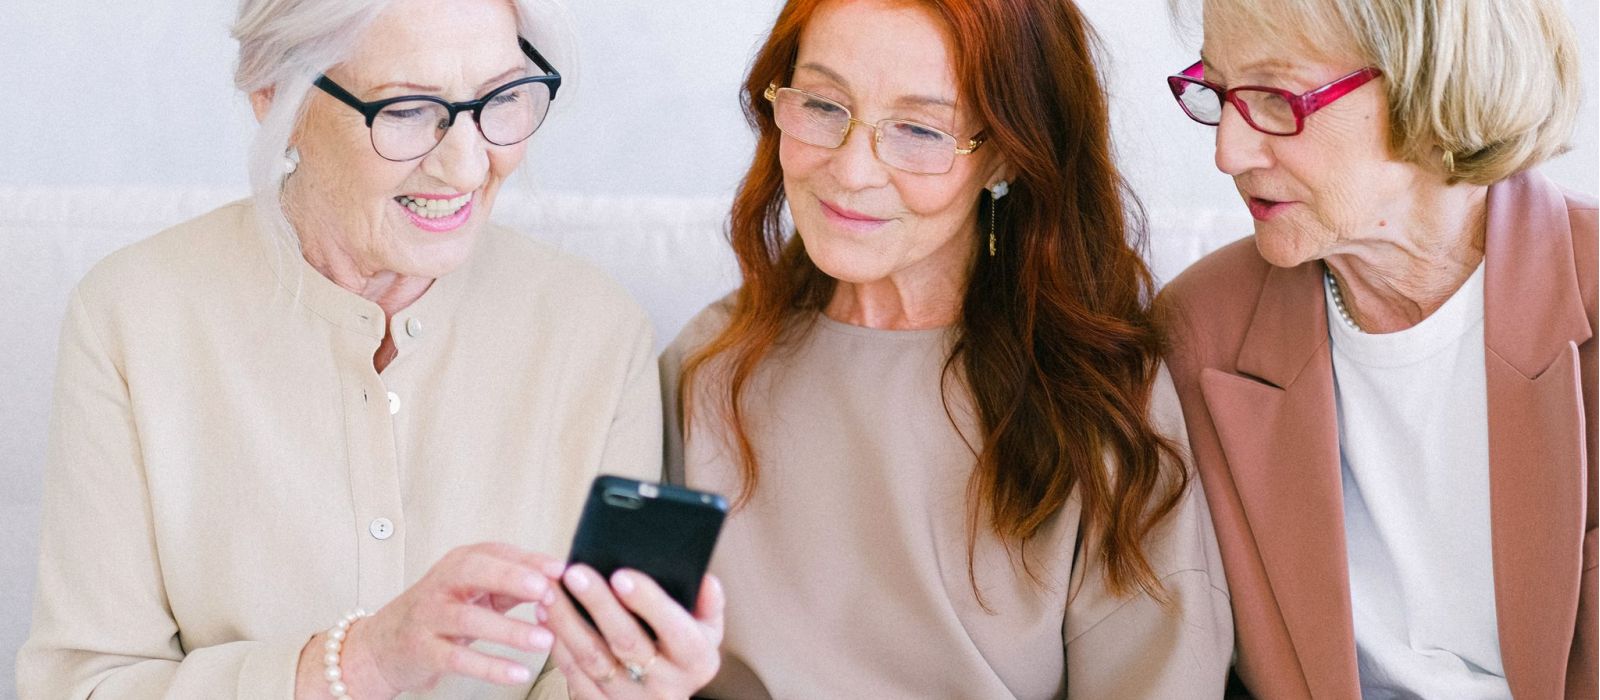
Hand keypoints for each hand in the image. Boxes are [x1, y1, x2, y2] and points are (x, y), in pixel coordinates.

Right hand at [318, 543, 564, 697]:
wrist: (383, 645)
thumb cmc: (439, 612)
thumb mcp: (473, 590)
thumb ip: (511, 584)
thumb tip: (557, 580)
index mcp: (459, 564)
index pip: (496, 553)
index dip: (529, 560)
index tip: (560, 569)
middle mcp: (442, 585)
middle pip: (475, 573)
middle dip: (512, 579)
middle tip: (546, 592)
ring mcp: (430, 618)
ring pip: (470, 619)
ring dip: (510, 630)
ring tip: (544, 640)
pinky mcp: (424, 651)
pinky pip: (459, 658)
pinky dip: (490, 667)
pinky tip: (518, 672)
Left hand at [545, 565, 723, 698]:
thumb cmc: (682, 653)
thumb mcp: (706, 631)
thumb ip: (709, 603)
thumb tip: (705, 580)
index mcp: (696, 661)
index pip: (673, 627)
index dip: (647, 601)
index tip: (621, 574)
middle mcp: (667, 686)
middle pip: (627, 642)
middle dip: (599, 604)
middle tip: (575, 573)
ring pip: (593, 660)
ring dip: (567, 623)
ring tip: (550, 591)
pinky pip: (574, 677)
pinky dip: (557, 645)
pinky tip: (546, 617)